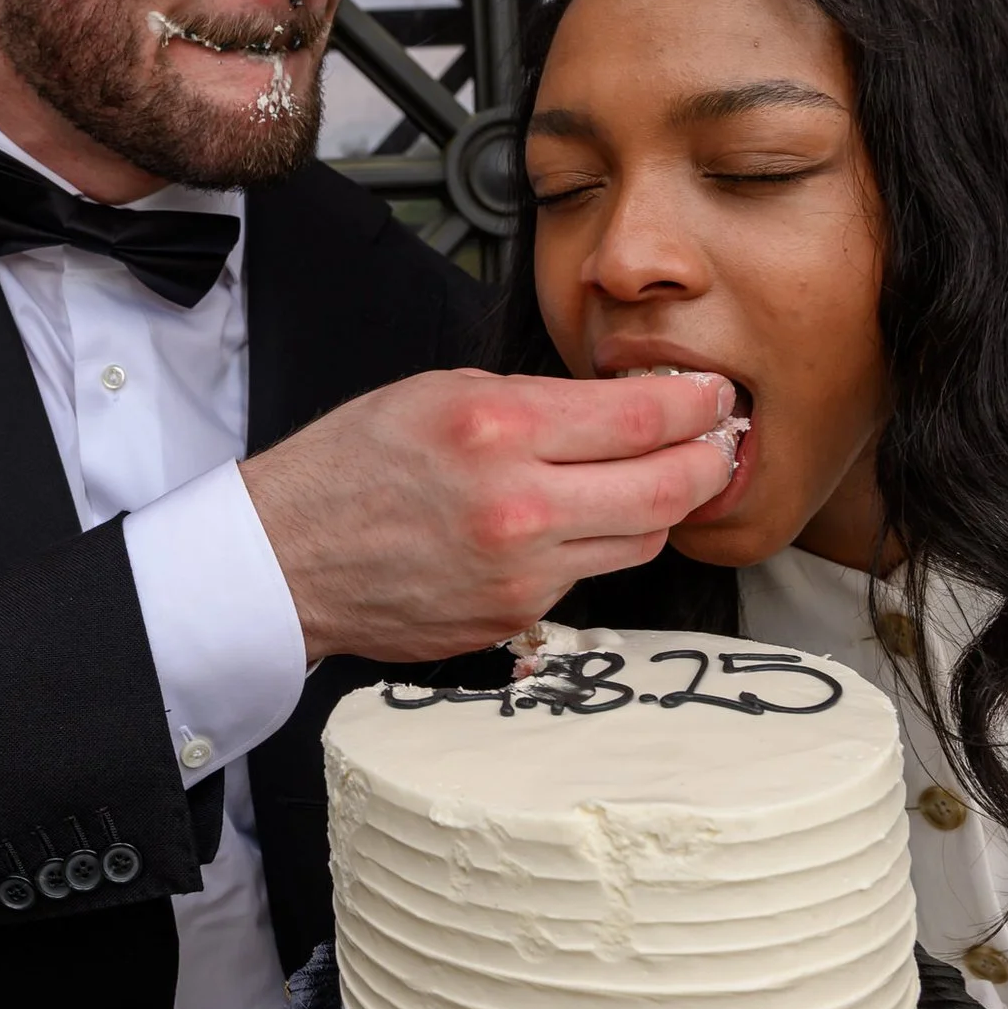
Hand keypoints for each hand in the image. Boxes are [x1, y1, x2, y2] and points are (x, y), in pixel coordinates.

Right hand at [241, 369, 736, 663]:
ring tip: (664, 475)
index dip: (697, 405)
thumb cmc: (354, 464)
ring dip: (666, 506)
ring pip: (642, 539)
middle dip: (710, 460)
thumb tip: (623, 405)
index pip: (641, 418)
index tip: (715, 394)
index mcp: (498, 429)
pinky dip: (603, 543)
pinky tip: (585, 518)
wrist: (286, 558)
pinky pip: (592, 575)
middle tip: (720, 439)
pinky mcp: (515, 617)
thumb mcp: (443, 391)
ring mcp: (521, 572)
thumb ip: (539, 400)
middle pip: (667, 489)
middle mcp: (518, 506)